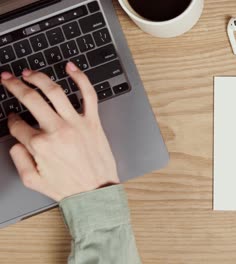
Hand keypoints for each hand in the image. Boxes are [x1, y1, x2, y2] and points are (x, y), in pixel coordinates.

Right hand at [1, 62, 119, 200]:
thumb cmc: (68, 187)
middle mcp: (57, 130)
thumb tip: (16, 141)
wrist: (97, 191)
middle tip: (7, 78)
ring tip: (28, 72)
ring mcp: (77, 123)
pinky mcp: (93, 121)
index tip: (13, 116)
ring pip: (55, 92)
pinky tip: (70, 67)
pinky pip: (88, 94)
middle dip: (14, 86)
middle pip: (31, 99)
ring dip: (38, 77)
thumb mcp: (33, 180)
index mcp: (40, 145)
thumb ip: (18, 159)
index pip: (17, 124)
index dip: (11, 119)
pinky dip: (80, 78)